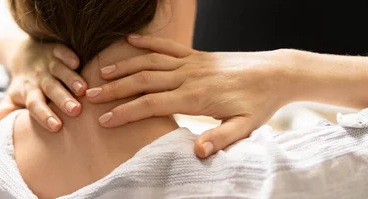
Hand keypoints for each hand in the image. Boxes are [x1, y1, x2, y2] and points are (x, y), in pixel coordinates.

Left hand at [0, 39, 85, 131]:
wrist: (21, 52)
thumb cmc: (22, 84)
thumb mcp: (10, 98)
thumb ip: (0, 113)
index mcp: (29, 91)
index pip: (35, 105)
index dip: (44, 115)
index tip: (56, 127)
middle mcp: (39, 77)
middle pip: (51, 89)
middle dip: (63, 99)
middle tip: (75, 111)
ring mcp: (49, 63)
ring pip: (60, 71)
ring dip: (71, 79)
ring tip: (83, 90)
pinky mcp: (56, 49)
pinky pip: (63, 51)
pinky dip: (69, 56)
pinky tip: (79, 63)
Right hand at [87, 35, 294, 157]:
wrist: (276, 72)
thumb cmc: (259, 102)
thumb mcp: (245, 127)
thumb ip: (221, 139)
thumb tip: (197, 151)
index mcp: (195, 97)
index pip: (151, 104)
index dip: (125, 112)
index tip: (105, 119)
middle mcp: (188, 76)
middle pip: (143, 81)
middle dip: (114, 89)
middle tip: (91, 96)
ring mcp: (191, 62)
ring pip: (149, 62)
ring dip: (124, 67)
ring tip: (101, 73)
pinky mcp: (196, 54)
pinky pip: (167, 46)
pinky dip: (146, 43)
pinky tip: (129, 41)